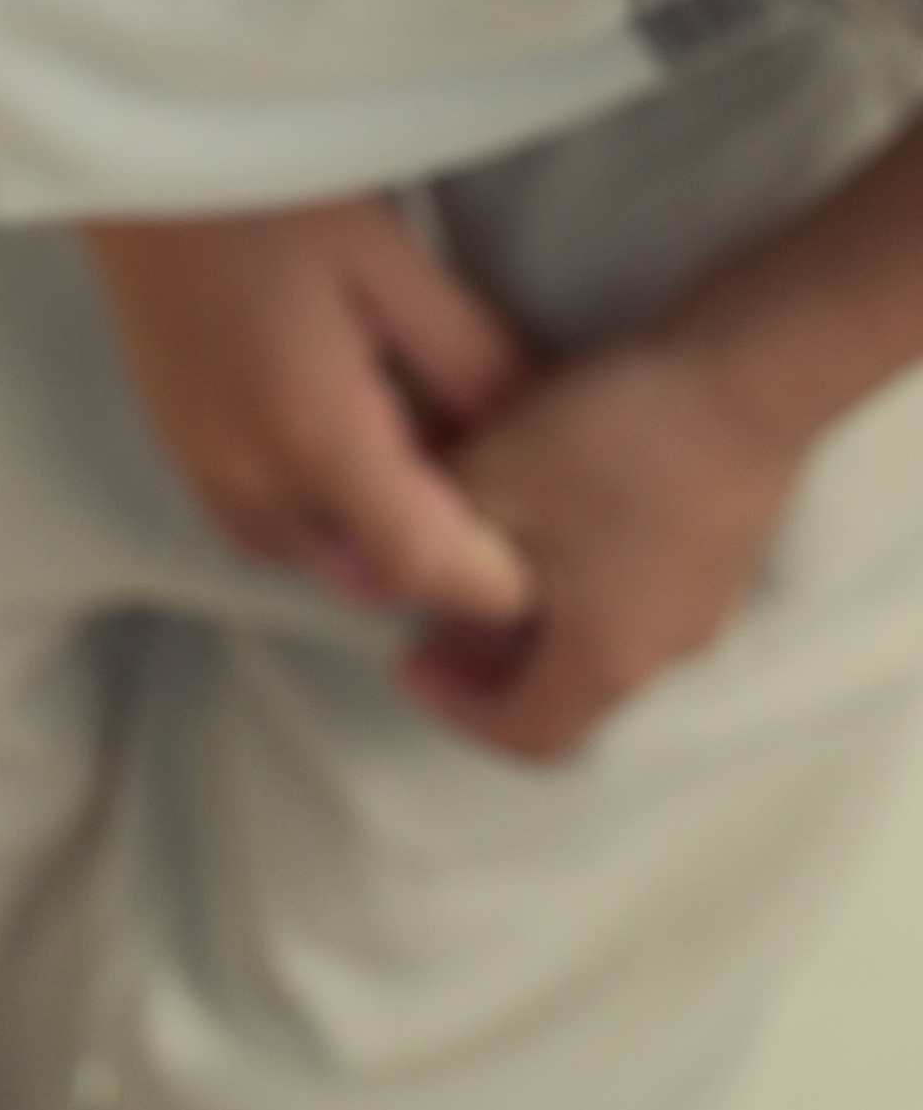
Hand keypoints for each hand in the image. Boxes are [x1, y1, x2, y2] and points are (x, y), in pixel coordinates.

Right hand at [82, 195, 536, 621]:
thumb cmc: (272, 190)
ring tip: (418, 453)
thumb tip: (527, 443)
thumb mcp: (393, 259)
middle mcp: (246, 475)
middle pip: (366, 578)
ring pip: (312, 558)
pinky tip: (346, 434)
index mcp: (311, 430)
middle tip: (486, 493)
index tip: (537, 557)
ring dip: (372, 539)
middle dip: (433, 562)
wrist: (142, 149)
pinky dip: (318, 513)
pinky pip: (263, 526)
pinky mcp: (176, 447)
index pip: (419, 565)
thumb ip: (470, 361)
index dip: (490, 580)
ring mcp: (200, 467)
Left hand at [401, 333, 803, 761]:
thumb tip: (360, 584)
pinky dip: (581, 574)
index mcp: (609, 658)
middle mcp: (666, 649)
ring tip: (487, 542)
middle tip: (438, 602)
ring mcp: (705, 601)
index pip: (528, 734)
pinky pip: (636, 589)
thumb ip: (424, 537)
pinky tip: (551, 501)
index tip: (409, 657)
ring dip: (536, 609)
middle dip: (489, 657)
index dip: (455, 706)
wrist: (750, 375)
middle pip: (565, 689)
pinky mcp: (720, 549)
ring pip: (601, 636)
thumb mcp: (497, 478)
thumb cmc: (624, 436)